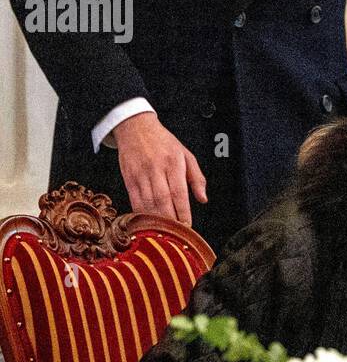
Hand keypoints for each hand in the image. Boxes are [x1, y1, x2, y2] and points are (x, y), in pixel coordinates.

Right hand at [113, 111, 206, 225]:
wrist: (135, 127)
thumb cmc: (163, 142)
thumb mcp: (186, 154)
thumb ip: (197, 177)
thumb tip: (203, 199)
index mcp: (173, 163)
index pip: (179, 192)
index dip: (183, 211)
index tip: (188, 225)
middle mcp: (156, 168)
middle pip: (162, 200)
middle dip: (170, 219)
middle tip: (176, 234)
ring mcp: (140, 173)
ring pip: (148, 201)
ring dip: (156, 219)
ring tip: (163, 232)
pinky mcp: (128, 178)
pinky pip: (134, 199)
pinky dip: (141, 213)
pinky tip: (147, 222)